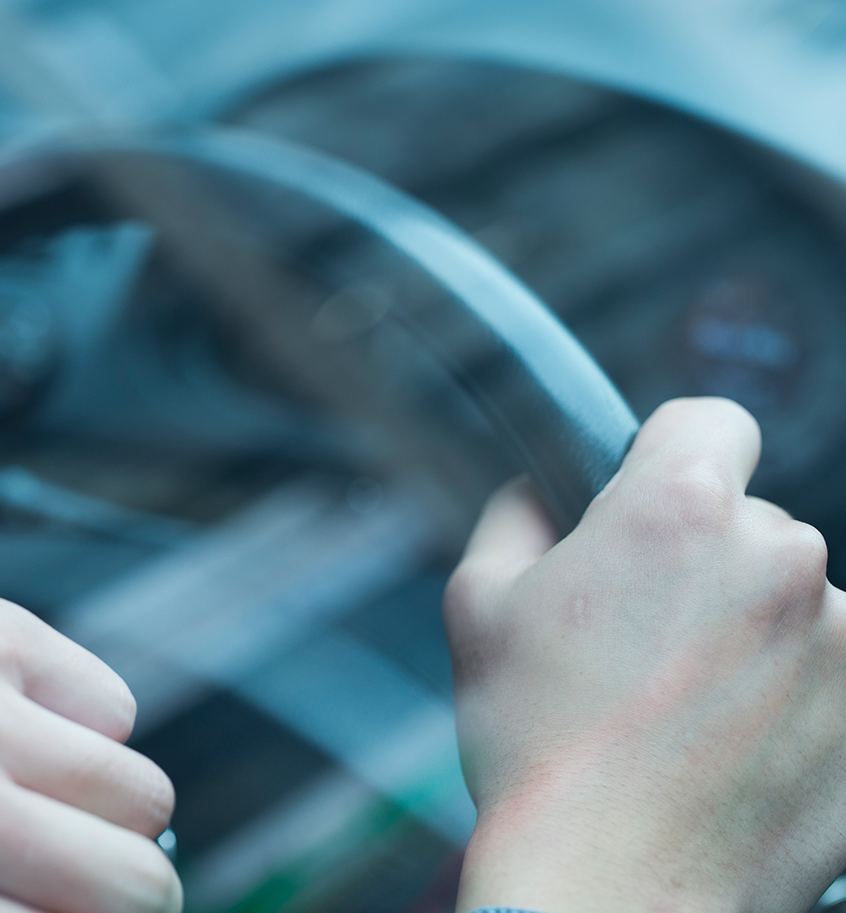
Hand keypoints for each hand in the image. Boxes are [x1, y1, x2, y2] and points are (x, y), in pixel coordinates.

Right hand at [447, 398, 845, 911]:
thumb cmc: (536, 748)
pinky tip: (729, 753)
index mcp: (678, 510)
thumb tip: (540, 492)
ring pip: (795, 607)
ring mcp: (843, 639)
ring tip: (683, 717)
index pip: (710, 421)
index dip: (671, 454)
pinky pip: (829, 680)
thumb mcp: (478, 608)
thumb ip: (517, 517)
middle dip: (703, 566)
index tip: (650, 503)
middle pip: (752, 524)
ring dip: (751, 639)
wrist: (611, 888)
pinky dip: (792, 704)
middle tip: (639, 643)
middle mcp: (781, 556)